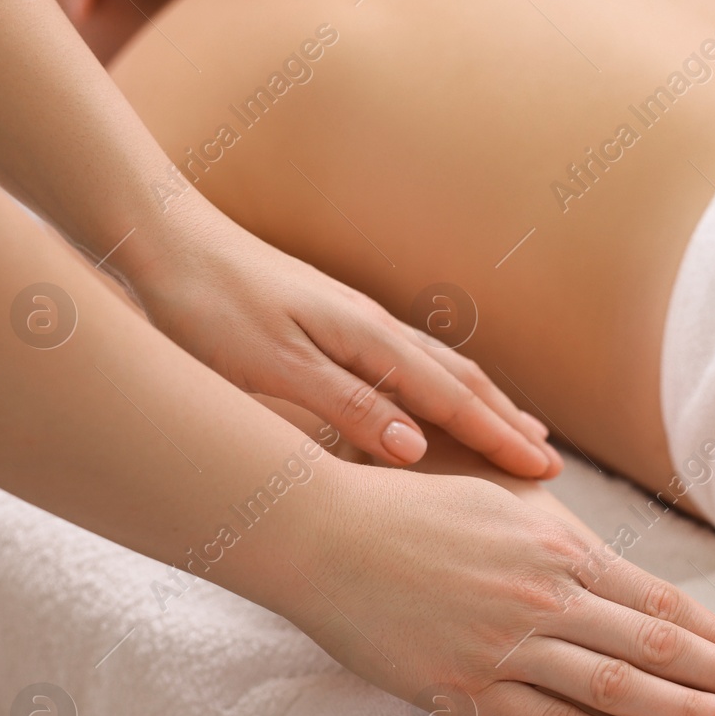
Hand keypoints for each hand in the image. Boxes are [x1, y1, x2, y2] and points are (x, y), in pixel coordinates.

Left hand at [126, 212, 561, 477]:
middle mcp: (375, 326)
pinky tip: (440, 394)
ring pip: (441, 366)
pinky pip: (413, 359)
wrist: (166, 242)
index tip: (542, 472)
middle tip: (548, 463)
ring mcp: (358, 319)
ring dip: (485, 401)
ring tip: (518, 427)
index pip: (452, 400)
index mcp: (368, 341)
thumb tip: (417, 448)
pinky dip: (446, 384)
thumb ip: (347, 407)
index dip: (499, 439)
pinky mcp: (336, 319)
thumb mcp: (275, 367)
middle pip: (461, 380)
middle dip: (507, 423)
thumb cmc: (210, 310)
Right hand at [292, 465, 714, 715]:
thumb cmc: (409, 508)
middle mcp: (547, 594)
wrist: (320, 533)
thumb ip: (557, 529)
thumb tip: (602, 547)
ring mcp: (508, 645)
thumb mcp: (498, 500)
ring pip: (620, 688)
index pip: (665, 602)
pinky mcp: (465, 688)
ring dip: (692, 713)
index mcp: (561, 545)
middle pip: (661, 646)